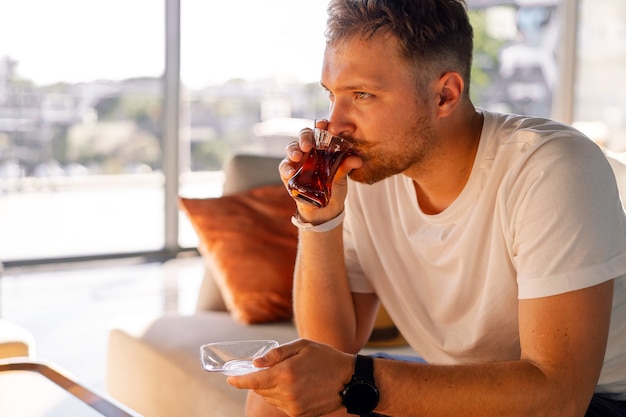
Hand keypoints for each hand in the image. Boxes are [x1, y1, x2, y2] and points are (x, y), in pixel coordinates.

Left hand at [227, 339, 353, 416]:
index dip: (238, 380)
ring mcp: (293, 406)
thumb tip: (255, 363)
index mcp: (285, 373)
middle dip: (259, 380)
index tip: (230, 378)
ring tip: (288, 376)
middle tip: (266, 369)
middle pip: (260, 389)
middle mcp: (286, 393)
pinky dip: (282, 396)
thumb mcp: (302, 346)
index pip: (252, 380)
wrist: (349, 380)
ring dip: (271, 388)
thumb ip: (276, 354)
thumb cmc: (325, 358)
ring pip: (270, 398)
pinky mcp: (299, 414)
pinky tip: (296, 386)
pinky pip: (282, 405)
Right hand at [279, 120, 361, 223]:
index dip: (321, 125)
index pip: (321, 131)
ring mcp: (298, 161)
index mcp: (323, 147)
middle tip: (309, 145)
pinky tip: (289, 173)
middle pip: (304, 135)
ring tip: (297, 156)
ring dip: (293, 150)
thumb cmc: (334, 187)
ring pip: (292, 147)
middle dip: (305, 137)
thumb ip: (346, 166)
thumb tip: (357, 159)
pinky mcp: (288, 173)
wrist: (326, 209)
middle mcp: (309, 151)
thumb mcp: (341, 177)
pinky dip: (285, 168)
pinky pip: (284, 166)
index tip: (324, 124)